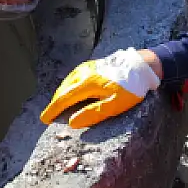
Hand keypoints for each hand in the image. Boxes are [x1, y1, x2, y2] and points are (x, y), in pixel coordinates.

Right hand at [39, 48, 161, 127]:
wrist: (142, 65)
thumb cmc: (131, 87)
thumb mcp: (115, 104)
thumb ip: (93, 113)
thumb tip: (72, 122)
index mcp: (87, 84)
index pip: (63, 99)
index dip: (52, 110)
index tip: (44, 119)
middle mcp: (83, 73)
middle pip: (62, 89)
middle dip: (54, 102)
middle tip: (49, 114)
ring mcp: (88, 67)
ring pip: (67, 81)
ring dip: (60, 93)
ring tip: (58, 104)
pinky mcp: (93, 65)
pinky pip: (74, 76)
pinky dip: (68, 85)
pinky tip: (71, 90)